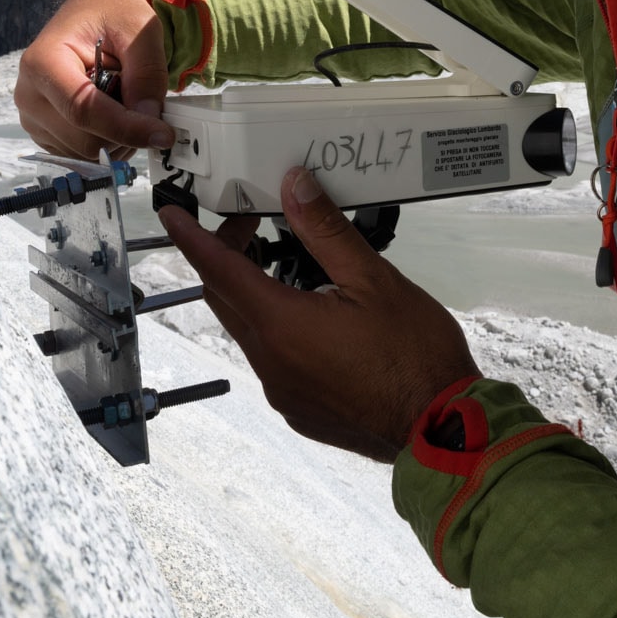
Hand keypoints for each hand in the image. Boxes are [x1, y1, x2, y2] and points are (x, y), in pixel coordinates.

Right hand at [14, 0, 174, 158]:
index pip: (83, 109)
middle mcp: (28, 93)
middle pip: (83, 140)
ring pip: (84, 153)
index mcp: (43, 61)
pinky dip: (105, 143)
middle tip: (144, 105)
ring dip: (116, 140)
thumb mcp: (139, 30)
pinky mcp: (43, 132)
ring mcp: (31, 116)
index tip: (162, 134)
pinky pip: (79, 155)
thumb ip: (146, 73)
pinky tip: (112, 114)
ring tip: (125, 102)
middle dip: (124, 133)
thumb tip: (149, 120)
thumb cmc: (112, 13)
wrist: (93, 11)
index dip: (126, 128)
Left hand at [160, 167, 481, 462]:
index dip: (192, 238)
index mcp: (280, 325)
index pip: (218, 272)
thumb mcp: (374, 280)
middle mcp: (270, 363)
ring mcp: (283, 392)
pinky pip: (274, 363)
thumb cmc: (415, 355)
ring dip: (254, 296)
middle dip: (227, 259)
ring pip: (250, 333)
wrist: (443, 432)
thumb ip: (326, 231)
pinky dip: (278, 332)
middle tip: (250, 225)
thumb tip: (294, 186)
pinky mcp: (300, 411)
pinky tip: (315, 320)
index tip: (172, 216)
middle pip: (227, 301)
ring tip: (284, 266)